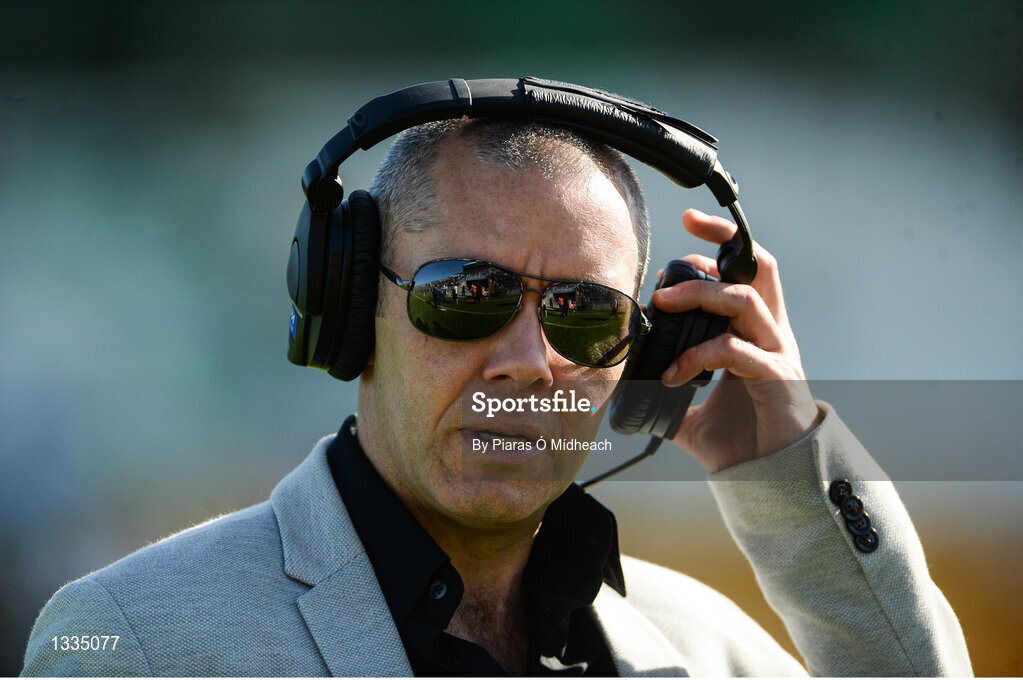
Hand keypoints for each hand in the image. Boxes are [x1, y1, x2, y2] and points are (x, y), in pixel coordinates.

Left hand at [651, 209, 819, 472]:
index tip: (688, 224)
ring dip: (700, 295)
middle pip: (758, 268)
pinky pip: (735, 351)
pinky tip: (673, 374)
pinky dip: (698, 355)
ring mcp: (778, 354)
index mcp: (756, 331)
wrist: (770, 479)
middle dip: (717, 247)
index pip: (749, 268)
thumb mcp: (692, 408)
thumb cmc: (740, 439)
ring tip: (662, 304)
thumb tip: (627, 383)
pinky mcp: (777, 379)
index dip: (722, 241)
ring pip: (744, 301)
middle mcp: (772, 334)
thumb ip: (669, 388)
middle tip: (670, 260)